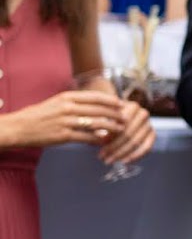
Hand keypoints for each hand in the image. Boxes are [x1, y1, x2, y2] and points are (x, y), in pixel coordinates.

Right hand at [7, 89, 126, 149]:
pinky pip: (87, 137)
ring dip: (111, 127)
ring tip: (120, 130)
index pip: (95, 97)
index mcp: (67, 97)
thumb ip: (75, 102)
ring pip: (96, 124)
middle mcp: (68, 108)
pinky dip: (98, 139)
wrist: (19, 127)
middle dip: (115, 115)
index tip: (121, 104)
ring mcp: (66, 122)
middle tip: (125, 118)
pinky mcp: (64, 135)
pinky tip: (105, 141)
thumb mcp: (57, 102)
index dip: (111, 101)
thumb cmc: (39, 115)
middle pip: (99, 110)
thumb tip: (95, 104)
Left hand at [98, 98, 153, 164]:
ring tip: (109, 160)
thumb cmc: (108, 118)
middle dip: (114, 147)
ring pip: (136, 142)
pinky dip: (135, 156)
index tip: (99, 145)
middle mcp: (143, 113)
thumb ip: (102, 124)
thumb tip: (100, 136)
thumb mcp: (103, 116)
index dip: (111, 135)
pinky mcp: (153, 134)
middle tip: (102, 157)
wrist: (121, 117)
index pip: (122, 122)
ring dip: (121, 153)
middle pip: (129, 133)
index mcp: (132, 106)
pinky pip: (147, 147)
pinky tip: (124, 161)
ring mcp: (149, 124)